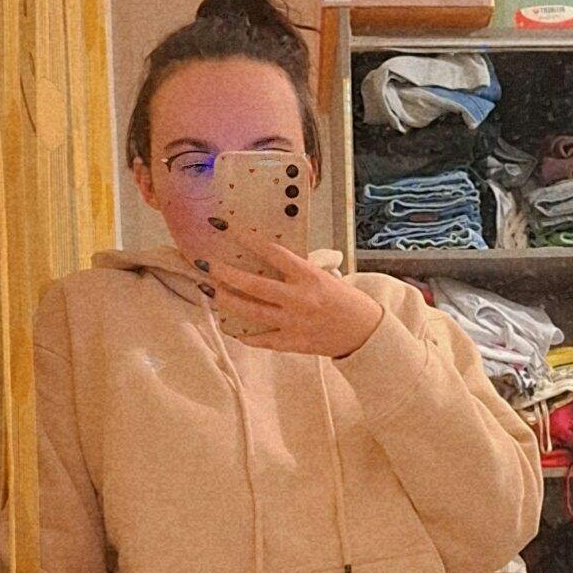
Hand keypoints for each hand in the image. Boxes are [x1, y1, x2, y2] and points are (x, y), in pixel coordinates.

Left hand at [197, 232, 383, 357]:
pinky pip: (262, 339)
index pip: (273, 253)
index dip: (248, 240)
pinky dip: (246, 334)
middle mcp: (299, 299)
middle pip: (253, 284)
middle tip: (206, 263)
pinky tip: (231, 326)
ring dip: (227, 300)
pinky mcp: (293, 343)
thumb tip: (269, 261)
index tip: (229, 229)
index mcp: (309, 277)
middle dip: (225, 273)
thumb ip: (298, 271)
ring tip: (210, 291)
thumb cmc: (347, 301)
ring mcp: (293, 323)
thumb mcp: (325, 277)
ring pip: (251, 312)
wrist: (365, 333)